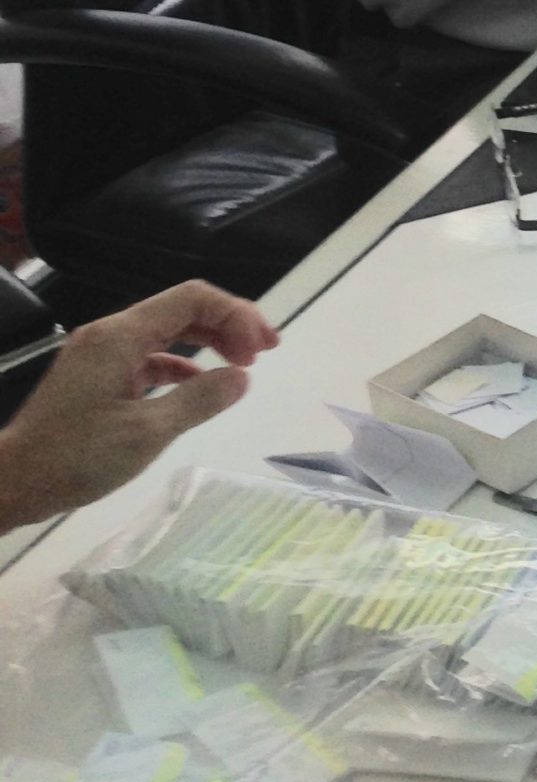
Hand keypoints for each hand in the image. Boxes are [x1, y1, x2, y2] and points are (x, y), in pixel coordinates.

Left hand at [0, 281, 276, 530]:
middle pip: (182, 309)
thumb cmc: (75, 457)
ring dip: (209, 342)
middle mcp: (110, 334)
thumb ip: (200, 399)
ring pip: (167, 331)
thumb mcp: (147, 432)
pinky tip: (201, 386)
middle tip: (267, 351)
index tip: (261, 353)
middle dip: (229, 323)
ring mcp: (101, 354)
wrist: (11, 483)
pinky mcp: (97, 376)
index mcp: (121, 336)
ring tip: (243, 366)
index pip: (193, 298)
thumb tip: (242, 377)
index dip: (236, 316)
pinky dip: (183, 363)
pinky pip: (150, 355)